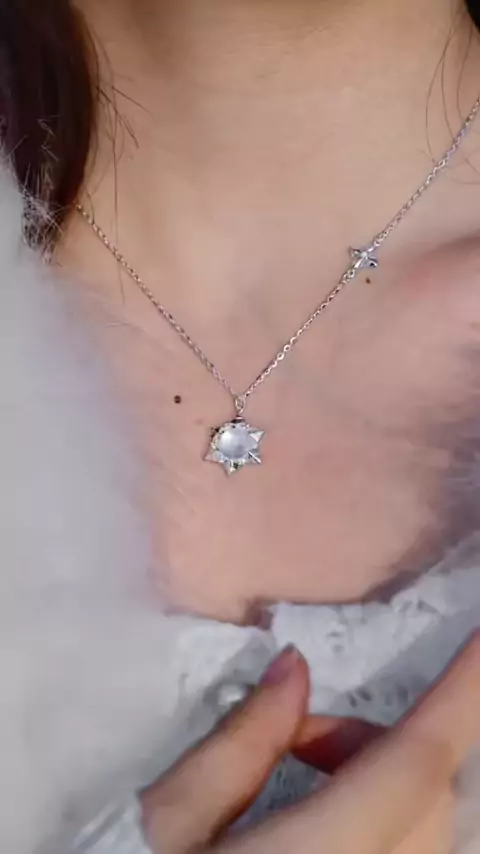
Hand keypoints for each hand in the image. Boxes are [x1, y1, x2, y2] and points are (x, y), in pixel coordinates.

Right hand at [141, 635, 479, 853]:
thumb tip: (295, 669)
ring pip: (430, 824)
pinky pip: (416, 850)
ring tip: (301, 783)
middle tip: (297, 739)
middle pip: (425, 790)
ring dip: (384, 779)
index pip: (415, 762)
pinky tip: (320, 819)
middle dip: (376, 741)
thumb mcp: (174, 822)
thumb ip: (242, 740)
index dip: (464, 696)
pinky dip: (389, 816)